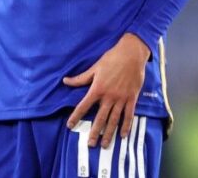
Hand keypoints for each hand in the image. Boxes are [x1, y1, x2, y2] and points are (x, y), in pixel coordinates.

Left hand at [63, 33, 150, 147]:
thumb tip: (65, 81)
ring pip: (114, 119)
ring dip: (109, 133)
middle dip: (94, 132)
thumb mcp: (95, 67)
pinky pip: (129, 114)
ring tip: (105, 144)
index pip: (84, 106)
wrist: (132, 53)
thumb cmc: (112, 58)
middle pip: (100, 118)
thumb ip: (81, 78)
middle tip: (90, 144)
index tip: (70, 126)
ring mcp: (121, 98)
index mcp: (98, 88)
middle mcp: (109, 96)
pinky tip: (123, 135)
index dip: (76, 116)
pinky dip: (126, 125)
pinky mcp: (132, 97)